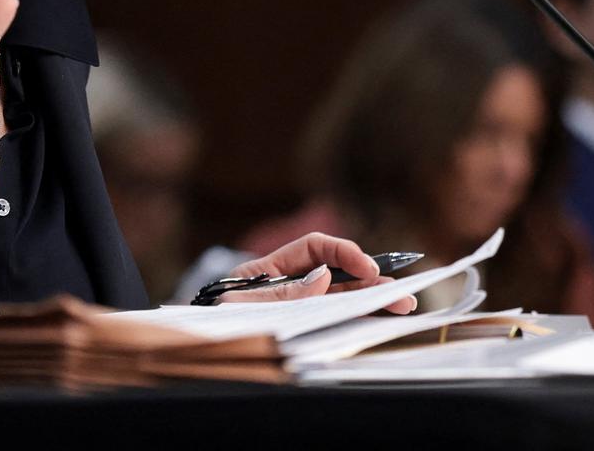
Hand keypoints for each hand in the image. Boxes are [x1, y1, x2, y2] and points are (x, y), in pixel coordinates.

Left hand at [219, 233, 417, 312]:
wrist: (192, 346)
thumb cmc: (210, 321)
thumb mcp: (239, 305)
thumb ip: (280, 294)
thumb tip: (324, 278)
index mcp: (269, 268)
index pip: (313, 248)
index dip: (343, 253)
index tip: (367, 268)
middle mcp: (287, 284)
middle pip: (335, 274)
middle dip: (370, 280)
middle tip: (401, 293)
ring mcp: (295, 306)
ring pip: (340, 298)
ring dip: (371, 300)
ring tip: (401, 306)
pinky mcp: (299, 328)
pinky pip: (332, 320)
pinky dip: (356, 319)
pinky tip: (379, 321)